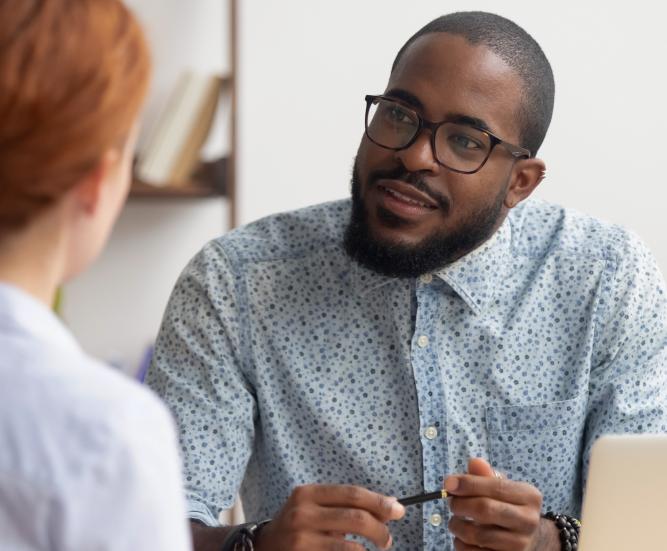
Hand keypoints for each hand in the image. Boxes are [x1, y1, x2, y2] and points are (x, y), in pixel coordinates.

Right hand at [254, 484, 404, 550]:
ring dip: (371, 548)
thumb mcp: (316, 507)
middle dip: (380, 529)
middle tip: (388, 538)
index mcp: (309, 493)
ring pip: (351, 545)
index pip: (351, 494)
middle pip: (355, 518)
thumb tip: (389, 506)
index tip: (398, 509)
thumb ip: (347, 505)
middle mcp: (303, 513)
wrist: (264, 547)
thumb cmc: (298, 525)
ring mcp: (301, 538)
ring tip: (378, 548)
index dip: (378, 501)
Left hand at [445, 458, 557, 550]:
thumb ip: (486, 475)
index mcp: (529, 496)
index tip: (448, 484)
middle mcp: (528, 521)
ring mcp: (520, 545)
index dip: (468, 484)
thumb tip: (474, 463)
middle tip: (451, 503)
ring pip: (476, 535)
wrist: (530, 539)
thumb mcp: (503, 487)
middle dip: (460, 504)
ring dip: (457, 526)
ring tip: (455, 521)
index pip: (495, 487)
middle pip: (485, 510)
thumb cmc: (509, 506)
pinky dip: (460, 543)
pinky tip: (462, 537)